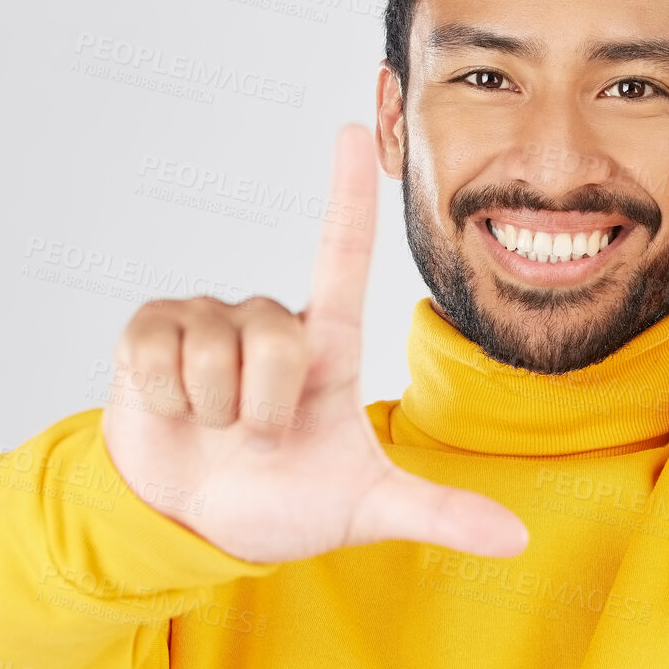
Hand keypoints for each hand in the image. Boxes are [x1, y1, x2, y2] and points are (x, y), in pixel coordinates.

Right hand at [101, 124, 529, 563]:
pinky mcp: (150, 330)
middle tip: (259, 439)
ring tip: (217, 427)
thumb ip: (438, 513)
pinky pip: (158, 354)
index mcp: (327, 344)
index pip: (340, 252)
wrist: (194, 525)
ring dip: (216, 413)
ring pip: (215, 353)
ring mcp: (208, 320)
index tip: (352, 126)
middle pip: (276, 341)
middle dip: (266, 413)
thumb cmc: (283, 501)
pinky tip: (174, 413)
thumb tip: (518, 541)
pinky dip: (166, 402)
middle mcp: (271, 320)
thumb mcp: (364, 509)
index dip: (346, 192)